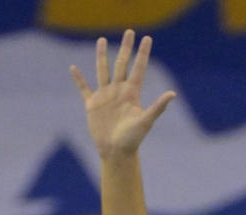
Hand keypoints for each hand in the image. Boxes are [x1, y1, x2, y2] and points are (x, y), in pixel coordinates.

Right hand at [71, 29, 175, 159]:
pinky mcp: (93, 105)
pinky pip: (84, 89)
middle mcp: (119, 91)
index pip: (138, 68)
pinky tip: (73, 68)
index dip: (142, 53)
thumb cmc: (132, 139)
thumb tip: (172, 94)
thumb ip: (158, 107)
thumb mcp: (146, 121)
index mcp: (131, 93)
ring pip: (103, 71)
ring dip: (102, 56)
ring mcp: (105, 96)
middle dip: (125, 48)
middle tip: (129, 32)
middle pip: (121, 64)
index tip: (147, 38)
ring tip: (101, 41)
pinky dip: (78, 79)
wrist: (116, 152)